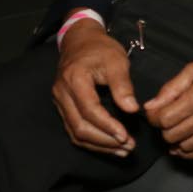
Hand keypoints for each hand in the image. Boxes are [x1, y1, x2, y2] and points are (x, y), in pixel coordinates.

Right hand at [51, 22, 139, 155]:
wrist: (80, 41)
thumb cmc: (101, 49)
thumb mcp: (117, 61)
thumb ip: (123, 86)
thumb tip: (132, 110)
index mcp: (74, 79)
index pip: (89, 110)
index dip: (107, 125)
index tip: (125, 136)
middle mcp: (62, 94)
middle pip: (79, 126)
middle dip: (105, 140)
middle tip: (128, 147)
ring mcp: (60, 102)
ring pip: (75, 132)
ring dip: (99, 145)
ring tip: (122, 150)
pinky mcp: (63, 107)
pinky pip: (74, 129)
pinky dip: (92, 140)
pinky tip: (109, 145)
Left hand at [143, 45, 192, 158]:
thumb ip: (171, 88)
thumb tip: (151, 106)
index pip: (165, 118)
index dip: (154, 116)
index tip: (156, 112)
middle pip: (172, 134)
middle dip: (164, 128)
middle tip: (167, 118)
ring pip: (185, 146)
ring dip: (175, 140)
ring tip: (176, 128)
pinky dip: (189, 151)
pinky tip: (185, 142)